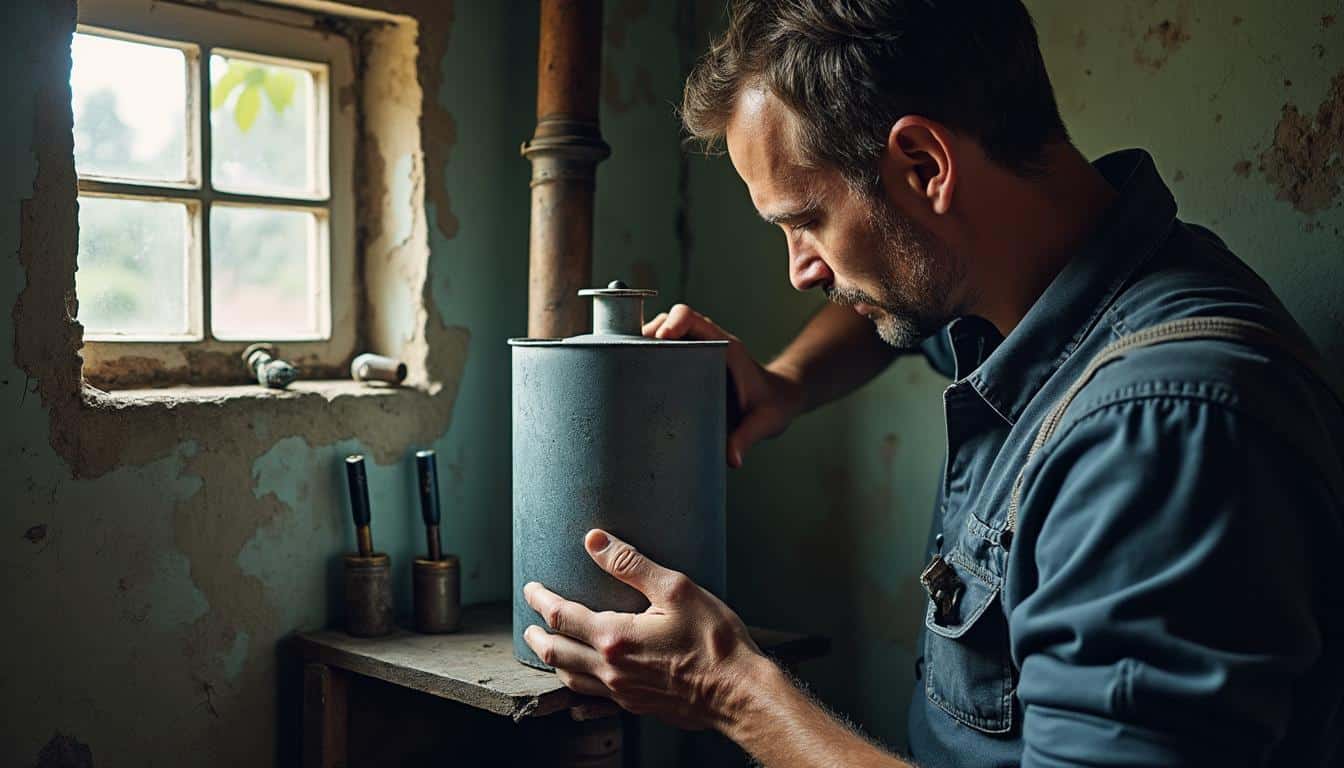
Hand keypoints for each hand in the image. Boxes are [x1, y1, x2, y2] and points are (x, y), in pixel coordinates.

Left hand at [522, 529, 764, 730]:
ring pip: (571, 678)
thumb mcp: (677, 589)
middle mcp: (611, 669)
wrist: (738, 692)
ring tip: (549, 647)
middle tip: (530, 623)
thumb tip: (595, 541)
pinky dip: (576, 689)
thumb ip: (631, 563)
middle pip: (556, 653)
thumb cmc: (714, 640)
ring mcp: (622, 693)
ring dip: (553, 661)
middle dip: (537, 635)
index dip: (541, 600)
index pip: (562, 616)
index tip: (531, 589)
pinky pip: (593, 701)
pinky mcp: (637, 707)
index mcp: (615, 637)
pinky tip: (578, 687)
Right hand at [644, 304, 804, 466]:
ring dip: (643, 343)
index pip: (691, 318)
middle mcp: (708, 342)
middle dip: (647, 333)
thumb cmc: (773, 405)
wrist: (779, 399)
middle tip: (630, 356)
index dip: (671, 323)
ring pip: (663, 332)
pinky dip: (647, 354)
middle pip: (669, 321)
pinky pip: (665, 349)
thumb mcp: (764, 421)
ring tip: (624, 365)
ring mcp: (698, 350)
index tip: (658, 339)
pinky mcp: (691, 362)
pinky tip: (633, 375)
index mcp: (725, 347)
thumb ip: (747, 437)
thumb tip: (731, 459)